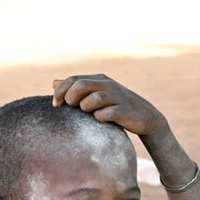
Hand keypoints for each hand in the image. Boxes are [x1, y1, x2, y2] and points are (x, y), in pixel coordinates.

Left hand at [52, 74, 167, 137]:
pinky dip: (100, 117)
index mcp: (99, 79)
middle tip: (71, 107)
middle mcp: (108, 85)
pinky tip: (101, 120)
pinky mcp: (125, 111)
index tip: (55, 104)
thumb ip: (77, 89)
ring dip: (86, 107)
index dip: (61, 91)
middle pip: (82, 86)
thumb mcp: (97, 94)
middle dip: (71, 97)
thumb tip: (54, 83)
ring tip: (88, 113)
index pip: (74, 79)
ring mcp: (118, 97)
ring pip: (94, 99)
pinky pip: (107, 114)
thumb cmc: (116, 107)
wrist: (146, 117)